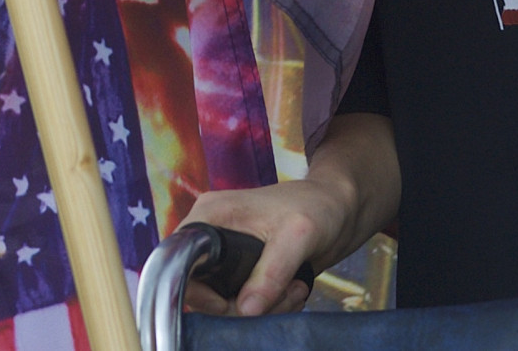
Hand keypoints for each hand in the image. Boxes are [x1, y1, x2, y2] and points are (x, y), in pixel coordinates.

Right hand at [177, 179, 350, 317]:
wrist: (340, 211)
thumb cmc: (318, 207)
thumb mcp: (297, 235)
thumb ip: (271, 272)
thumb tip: (246, 310)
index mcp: (211, 215)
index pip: (178, 259)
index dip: (195, 289)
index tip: (227, 304)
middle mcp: (213, 235)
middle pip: (201, 290)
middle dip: (241, 305)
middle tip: (281, 296)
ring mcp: (228, 256)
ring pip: (225, 302)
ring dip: (263, 308)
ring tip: (294, 290)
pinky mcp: (244, 273)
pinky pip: (243, 303)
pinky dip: (269, 307)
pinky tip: (293, 291)